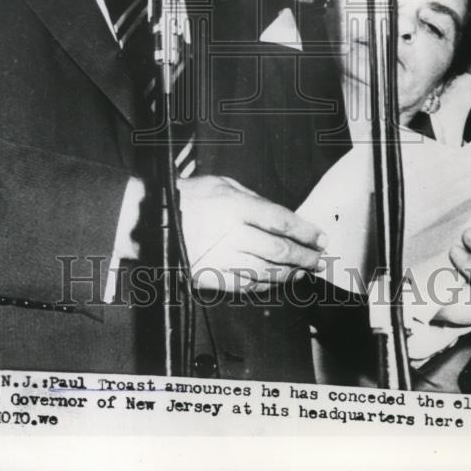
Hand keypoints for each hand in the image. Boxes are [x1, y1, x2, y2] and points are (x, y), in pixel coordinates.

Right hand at [177, 175, 325, 292]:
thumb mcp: (219, 184)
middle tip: (319, 258)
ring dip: (290, 272)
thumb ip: (251, 198)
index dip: (305, 231)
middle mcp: (230, 234)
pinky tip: (277, 281)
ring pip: (266, 271)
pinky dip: (267, 285)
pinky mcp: (211, 277)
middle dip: (304, 255)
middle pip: (278, 249)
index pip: (280, 221)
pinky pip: (246, 285)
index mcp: (233, 206)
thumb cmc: (186, 199)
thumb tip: (278, 215)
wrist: (151, 222)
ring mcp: (221, 258)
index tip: (320, 237)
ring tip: (303, 270)